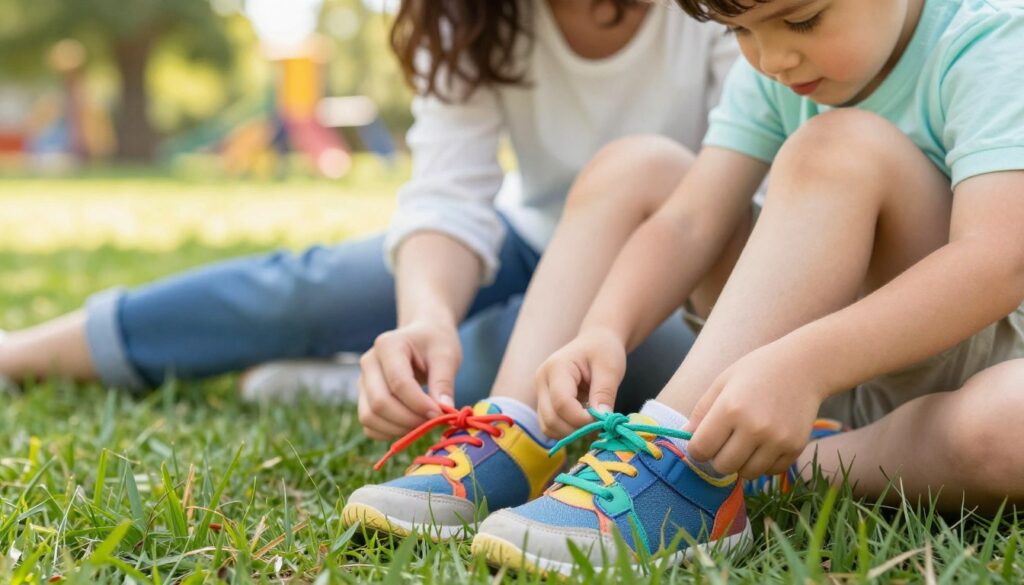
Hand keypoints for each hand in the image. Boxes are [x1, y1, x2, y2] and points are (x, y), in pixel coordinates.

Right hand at [357, 320, 460, 439]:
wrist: (422, 338)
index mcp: (388, 345)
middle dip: (409, 420)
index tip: (440, 414)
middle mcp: (368, 362)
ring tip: (423, 423)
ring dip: (398, 429)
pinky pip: (369, 425)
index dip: (419, 404)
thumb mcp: (446, 356)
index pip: (398, 383)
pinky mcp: (363, 398)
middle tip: (433, 422)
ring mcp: (362, 381)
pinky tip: (409, 426)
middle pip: (380, 403)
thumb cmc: (435, 343)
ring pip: (369, 417)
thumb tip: (444, 410)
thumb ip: (444, 382)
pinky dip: (388, 433)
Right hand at [535, 329, 626, 438]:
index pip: (562, 403)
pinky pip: (551, 426)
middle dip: (577, 429)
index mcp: (556, 368)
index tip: (604, 420)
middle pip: (551, 419)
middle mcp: (542, 381)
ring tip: (593, 422)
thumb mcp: (610, 368)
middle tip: (601, 424)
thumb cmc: (603, 350)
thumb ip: (604, 393)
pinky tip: (584, 421)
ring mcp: (540, 393)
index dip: (582, 419)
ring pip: (548, 427)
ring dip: (572, 432)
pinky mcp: (545, 404)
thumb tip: (602, 420)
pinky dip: (568, 430)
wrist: (595, 342)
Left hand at [683, 344, 823, 478]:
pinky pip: (770, 471)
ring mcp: (777, 440)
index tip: (702, 442)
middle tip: (724, 442)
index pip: (701, 449)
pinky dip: (764, 463)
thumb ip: (702, 411)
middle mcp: (754, 428)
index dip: (697, 448)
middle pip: (722, 466)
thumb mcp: (722, 382)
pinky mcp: (795, 448)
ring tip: (745, 441)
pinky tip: (765, 442)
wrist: (804, 366)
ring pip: (747, 473)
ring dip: (741, 463)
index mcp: (730, 409)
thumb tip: (685, 438)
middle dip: (717, 458)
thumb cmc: (756, 370)